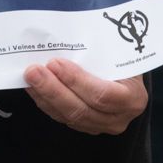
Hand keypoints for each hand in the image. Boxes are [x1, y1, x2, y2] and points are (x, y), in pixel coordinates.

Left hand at [23, 61, 146, 134]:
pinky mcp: (85, 127)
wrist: (127, 72)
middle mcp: (119, 118)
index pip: (102, 94)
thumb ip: (100, 49)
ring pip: (68, 116)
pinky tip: (33, 87)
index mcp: (133, 98)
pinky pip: (61, 117)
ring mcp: (101, 126)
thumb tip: (67, 36)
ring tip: (29, 77)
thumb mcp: (119, 52)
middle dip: (53, 90)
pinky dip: (45, 101)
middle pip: (81, 109)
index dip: (76, 81)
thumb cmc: (122, 58)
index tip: (55, 63)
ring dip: (45, 96)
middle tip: (33, 71)